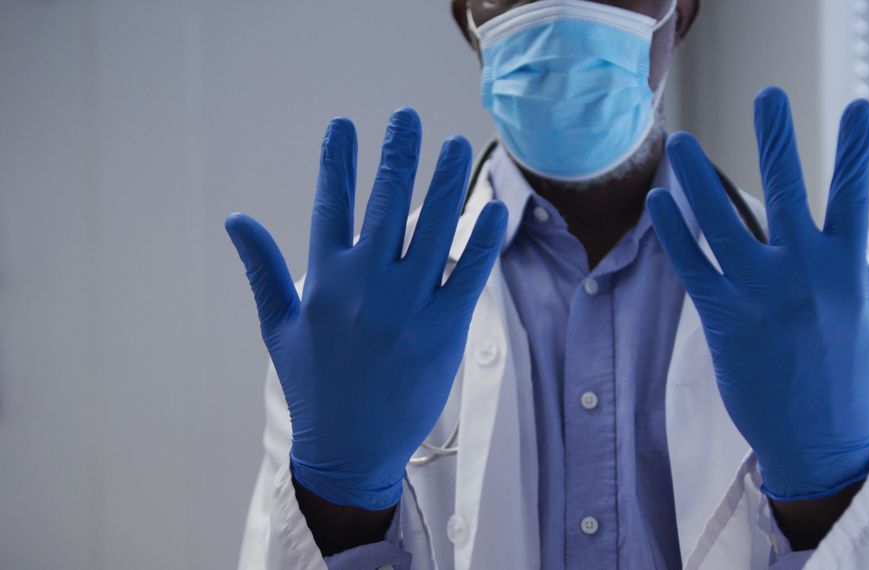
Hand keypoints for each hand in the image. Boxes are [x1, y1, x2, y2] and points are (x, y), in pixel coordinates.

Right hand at [225, 109, 507, 508]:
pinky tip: (492, 207)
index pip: (331, 202)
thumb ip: (262, 269)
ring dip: (443, 179)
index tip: (344, 124)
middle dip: (397, 153)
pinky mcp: (444, 330)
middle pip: (386, 201)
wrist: (350, 451)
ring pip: (432, 226)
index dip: (338, 159)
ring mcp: (408, 306)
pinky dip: (482, 239)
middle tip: (407, 118)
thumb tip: (236, 218)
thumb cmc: (313, 386)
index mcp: (324, 280)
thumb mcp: (277, 328)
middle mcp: (367, 285)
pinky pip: (469, 274)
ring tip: (450, 144)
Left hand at [647, 87, 868, 500]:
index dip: (856, 149)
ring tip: (681, 144)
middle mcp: (804, 273)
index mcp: (848, 269)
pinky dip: (675, 232)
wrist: (818, 444)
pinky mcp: (723, 317)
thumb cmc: (852, 375)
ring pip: (724, 222)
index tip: (860, 106)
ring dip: (700, 180)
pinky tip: (660, 202)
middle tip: (767, 96)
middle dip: (778, 140)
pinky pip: (693, 265)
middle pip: (788, 191)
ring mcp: (761, 294)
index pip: (855, 195)